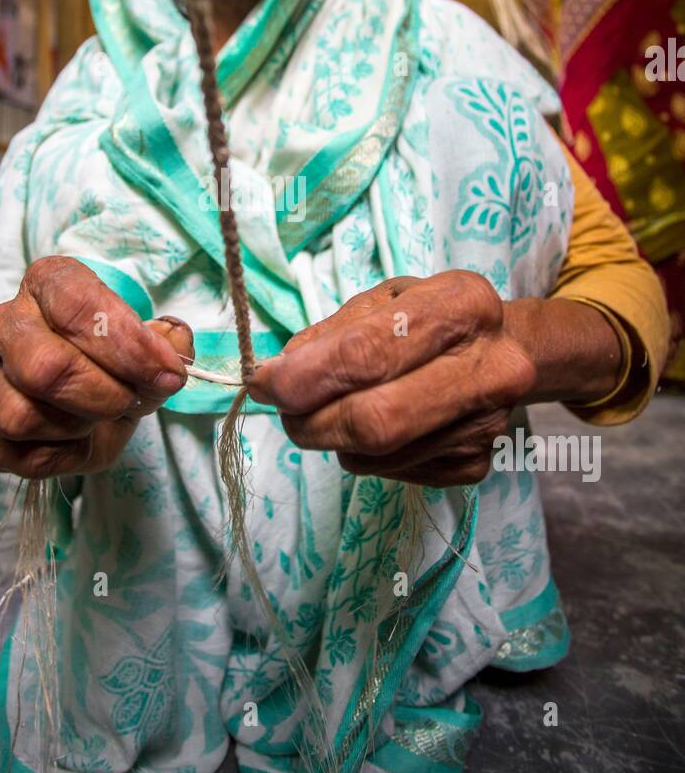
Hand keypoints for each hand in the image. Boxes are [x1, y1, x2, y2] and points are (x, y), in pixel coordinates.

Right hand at [0, 256, 192, 479]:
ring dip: (74, 431)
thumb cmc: (113, 370)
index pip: (79, 306)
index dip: (129, 346)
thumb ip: (168, 347)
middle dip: (103, 397)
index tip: (167, 374)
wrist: (81, 409)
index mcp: (50, 283)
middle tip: (131, 403)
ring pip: (21, 416)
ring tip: (94, 421)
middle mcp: (7, 320)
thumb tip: (175, 342)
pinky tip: (66, 443)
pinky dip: (45, 458)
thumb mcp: (148, 355)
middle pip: (45, 368)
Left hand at [246, 272, 536, 485]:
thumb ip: (331, 334)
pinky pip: (393, 473)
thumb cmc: (432, 318)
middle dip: (311, 422)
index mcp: (462, 306)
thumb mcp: (385, 300)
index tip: (264, 383)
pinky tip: (379, 427)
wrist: (508, 350)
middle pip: (375, 421)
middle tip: (284, 413)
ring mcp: (488, 424)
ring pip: (376, 454)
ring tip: (333, 411)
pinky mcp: (478, 465)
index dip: (306, 376)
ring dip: (333, 439)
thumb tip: (278, 376)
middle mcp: (489, 367)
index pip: (367, 353)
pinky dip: (365, 455)